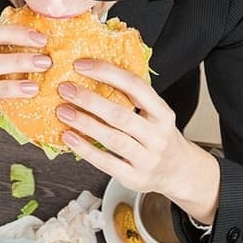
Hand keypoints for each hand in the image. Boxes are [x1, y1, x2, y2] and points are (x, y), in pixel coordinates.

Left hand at [55, 59, 219, 222]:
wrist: (179, 172)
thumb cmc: (158, 137)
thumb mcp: (155, 115)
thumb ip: (133, 98)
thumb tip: (93, 72)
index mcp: (163, 113)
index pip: (136, 86)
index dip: (107, 73)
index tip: (81, 65)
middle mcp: (158, 136)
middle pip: (121, 115)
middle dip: (90, 100)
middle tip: (65, 89)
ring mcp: (148, 159)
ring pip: (113, 139)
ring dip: (85, 123)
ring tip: (63, 111)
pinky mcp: (135, 178)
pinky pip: (106, 163)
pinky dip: (85, 149)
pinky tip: (69, 137)